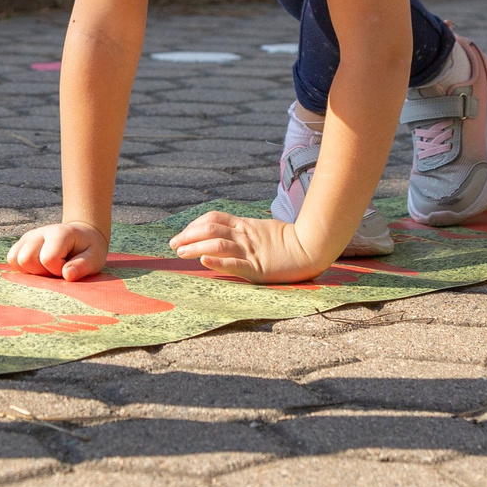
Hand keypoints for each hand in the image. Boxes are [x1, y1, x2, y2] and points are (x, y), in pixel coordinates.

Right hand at [6, 221, 106, 280]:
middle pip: (26, 259)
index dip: (58, 270)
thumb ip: (83, 266)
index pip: (48, 259)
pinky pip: (12, 259)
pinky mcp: (22, 244)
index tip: (68, 268)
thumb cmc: (89, 249)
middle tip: (56, 270)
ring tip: (48, 269)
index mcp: (59, 233)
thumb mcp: (95, 257)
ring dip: (31, 272)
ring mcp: (28, 237)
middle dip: (41, 273)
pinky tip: (39, 268)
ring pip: (15, 260)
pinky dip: (23, 269)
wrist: (82, 236)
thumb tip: (67, 275)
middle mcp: (39, 232)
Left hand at [167, 211, 327, 283]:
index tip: (181, 233)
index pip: (214, 218)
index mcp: (246, 225)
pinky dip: (216, 262)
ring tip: (180, 252)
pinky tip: (202, 262)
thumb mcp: (264, 230)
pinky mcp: (258, 268)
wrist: (313, 248)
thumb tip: (227, 233)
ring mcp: (251, 251)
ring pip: (216, 244)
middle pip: (210, 229)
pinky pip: (234, 263)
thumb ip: (247, 230)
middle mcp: (245, 236)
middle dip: (187, 235)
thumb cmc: (291, 241)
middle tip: (172, 244)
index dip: (194, 224)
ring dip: (194, 247)